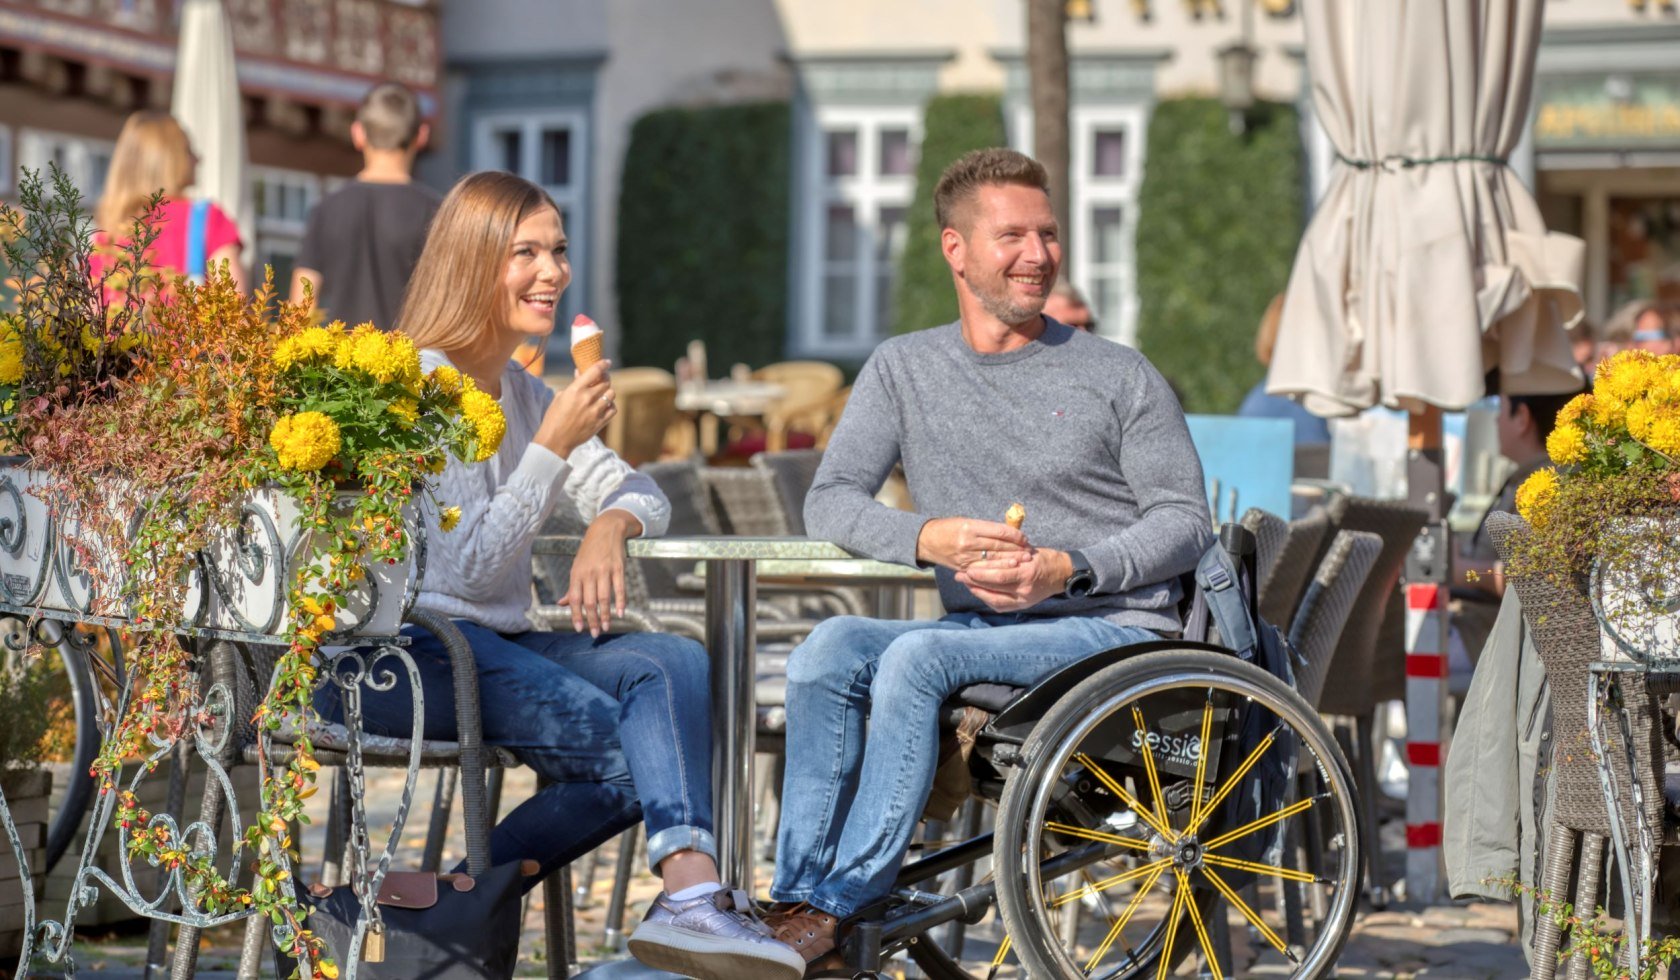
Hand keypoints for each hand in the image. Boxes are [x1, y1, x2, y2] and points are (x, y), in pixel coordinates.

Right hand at [537, 361, 615, 457]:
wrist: (555, 439)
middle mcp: (587, 399)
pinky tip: (604, 406)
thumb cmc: (554, 417)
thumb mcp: (560, 396)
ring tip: (601, 394)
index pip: (595, 371)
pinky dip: (610, 406)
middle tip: (602, 379)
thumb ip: (574, 385)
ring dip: (607, 392)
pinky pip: (613, 409)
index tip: (607, 362)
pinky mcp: (600, 422)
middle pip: (606, 382)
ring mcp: (595, 411)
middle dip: (605, 379)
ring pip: (611, 394)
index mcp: (575, 390)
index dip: (603, 364)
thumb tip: (581, 373)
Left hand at [561, 509, 642, 636]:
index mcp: (577, 574)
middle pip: (590, 601)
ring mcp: (605, 570)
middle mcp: (589, 573)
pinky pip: (620, 588)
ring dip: (606, 615)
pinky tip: (621, 613)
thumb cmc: (589, 551)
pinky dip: (621, 602)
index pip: (575, 599)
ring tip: (606, 627)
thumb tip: (561, 603)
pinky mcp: (618, 568)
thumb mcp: (577, 567)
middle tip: (595, 633)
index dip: (576, 615)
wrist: (606, 529)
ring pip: (604, 598)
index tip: (579, 628)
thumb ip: (572, 587)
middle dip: (592, 620)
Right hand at [915, 517, 1030, 571]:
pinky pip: (983, 571)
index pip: (998, 532)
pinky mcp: (963, 568)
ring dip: (1010, 561)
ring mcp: (965, 557)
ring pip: (992, 560)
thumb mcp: (967, 522)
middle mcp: (967, 542)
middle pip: (998, 547)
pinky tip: (1007, 570)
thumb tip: (1009, 532)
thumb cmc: (949, 528)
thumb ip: (987, 528)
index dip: (1014, 535)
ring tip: (1023, 561)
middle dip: (1015, 550)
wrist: (927, 540)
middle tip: (1029, 552)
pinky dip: (997, 571)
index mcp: (970, 527)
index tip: (1024, 538)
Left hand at [955, 547, 1073, 612]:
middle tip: (960, 575)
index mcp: (1027, 572)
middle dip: (974, 582)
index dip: (981, 573)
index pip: (999, 575)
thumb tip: (984, 553)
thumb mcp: (1028, 551)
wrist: (1061, 574)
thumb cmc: (1044, 558)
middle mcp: (1025, 589)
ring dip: (977, 591)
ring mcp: (1023, 600)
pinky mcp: (1022, 606)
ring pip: (994, 600)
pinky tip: (978, 591)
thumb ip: (1009, 554)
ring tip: (966, 583)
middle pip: (994, 588)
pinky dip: (986, 599)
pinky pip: (1000, 606)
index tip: (967, 568)